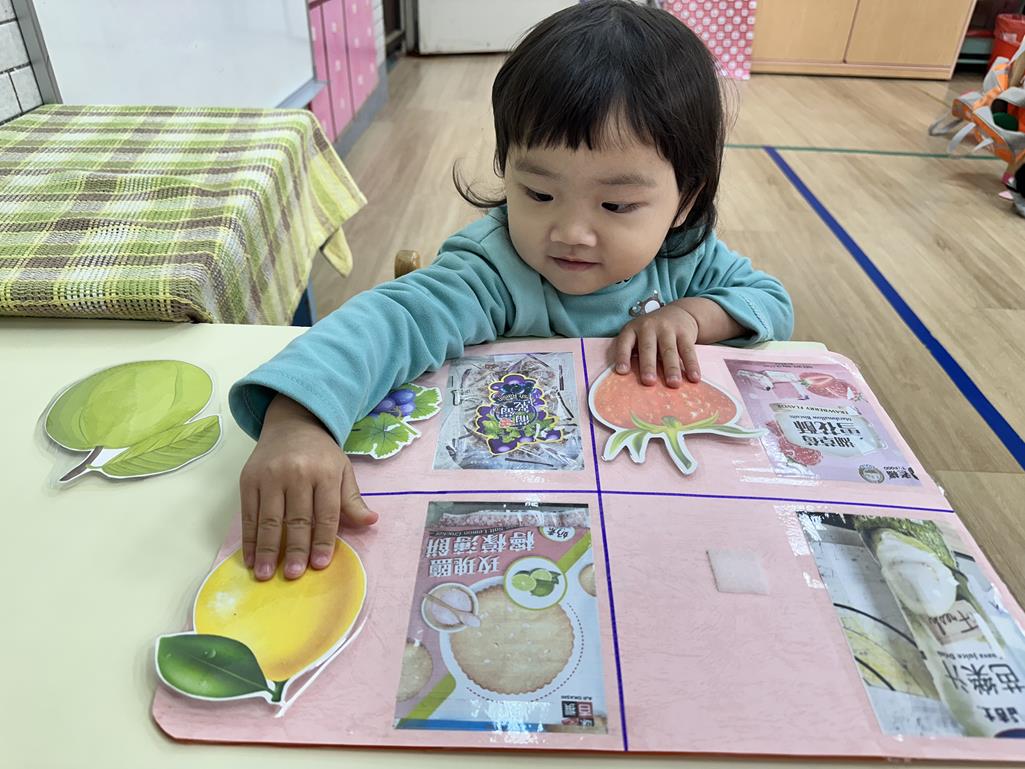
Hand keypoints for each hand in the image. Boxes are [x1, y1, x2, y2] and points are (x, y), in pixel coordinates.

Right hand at [239, 395, 377, 580]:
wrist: (292, 423)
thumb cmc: (321, 453)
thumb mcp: (343, 470)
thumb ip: (352, 499)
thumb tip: (371, 521)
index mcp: (325, 472)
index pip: (326, 513)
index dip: (323, 540)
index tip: (320, 565)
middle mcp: (297, 474)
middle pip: (297, 518)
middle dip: (295, 549)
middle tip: (294, 575)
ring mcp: (270, 476)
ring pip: (270, 519)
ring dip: (268, 550)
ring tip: (266, 574)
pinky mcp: (248, 480)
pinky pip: (249, 514)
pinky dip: (249, 539)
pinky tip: (251, 558)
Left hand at [614, 302, 700, 386]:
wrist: (678, 312)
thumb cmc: (650, 334)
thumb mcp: (637, 337)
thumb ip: (632, 354)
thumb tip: (628, 383)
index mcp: (632, 330)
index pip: (625, 344)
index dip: (623, 357)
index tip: (622, 372)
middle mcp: (648, 327)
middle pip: (648, 348)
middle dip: (648, 365)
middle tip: (648, 381)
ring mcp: (667, 329)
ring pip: (669, 350)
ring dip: (671, 368)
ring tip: (674, 384)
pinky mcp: (684, 333)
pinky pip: (688, 350)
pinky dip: (692, 365)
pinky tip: (694, 378)